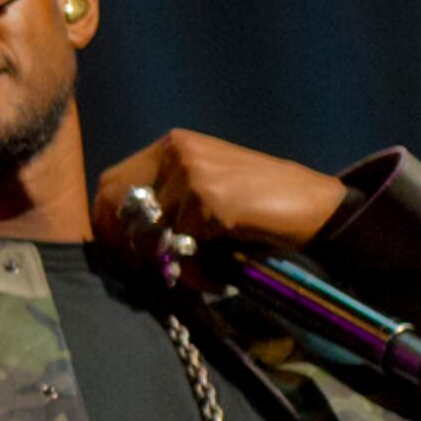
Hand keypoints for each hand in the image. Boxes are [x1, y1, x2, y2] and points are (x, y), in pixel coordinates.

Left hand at [93, 129, 347, 257]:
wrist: (314, 205)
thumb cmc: (258, 204)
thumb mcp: (205, 188)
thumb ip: (165, 201)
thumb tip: (118, 239)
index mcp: (172, 146)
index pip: (111, 183)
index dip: (106, 223)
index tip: (118, 253)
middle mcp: (177, 153)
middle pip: (120, 209)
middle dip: (130, 248)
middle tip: (155, 272)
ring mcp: (192, 175)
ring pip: (153, 236)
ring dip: (175, 266)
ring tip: (206, 274)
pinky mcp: (210, 202)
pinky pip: (184, 251)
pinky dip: (199, 273)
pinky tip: (224, 273)